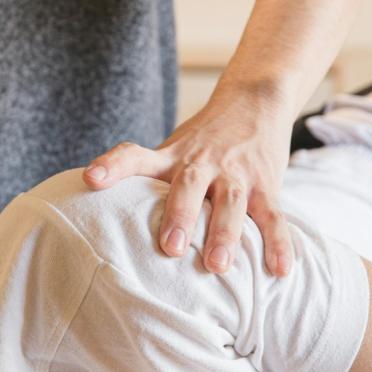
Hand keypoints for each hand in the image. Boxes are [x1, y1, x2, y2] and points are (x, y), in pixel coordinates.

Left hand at [83, 79, 293, 275]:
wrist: (254, 102)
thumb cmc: (202, 141)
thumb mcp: (172, 150)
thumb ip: (147, 179)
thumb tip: (101, 217)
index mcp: (172, 156)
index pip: (135, 155)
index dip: (113, 165)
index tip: (91, 179)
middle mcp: (202, 163)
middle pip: (188, 185)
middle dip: (180, 215)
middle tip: (171, 248)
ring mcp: (235, 173)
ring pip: (230, 201)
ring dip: (224, 233)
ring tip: (217, 266)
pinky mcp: (266, 183)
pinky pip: (273, 215)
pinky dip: (278, 242)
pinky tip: (280, 270)